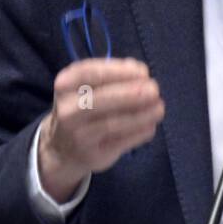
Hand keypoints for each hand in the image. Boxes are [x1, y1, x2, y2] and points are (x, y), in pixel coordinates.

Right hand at [38, 58, 164, 200]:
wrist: (63, 148)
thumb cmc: (84, 109)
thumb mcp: (89, 88)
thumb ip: (113, 76)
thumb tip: (139, 69)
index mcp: (65, 86)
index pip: (88, 73)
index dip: (117, 71)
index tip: (143, 71)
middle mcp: (67, 110)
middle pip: (99, 100)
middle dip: (130, 93)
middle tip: (154, 90)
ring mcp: (78, 135)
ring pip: (111, 124)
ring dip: (140, 115)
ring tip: (159, 108)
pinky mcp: (91, 154)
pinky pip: (120, 142)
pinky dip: (139, 133)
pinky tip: (151, 125)